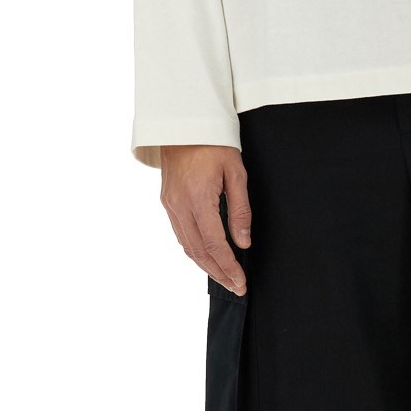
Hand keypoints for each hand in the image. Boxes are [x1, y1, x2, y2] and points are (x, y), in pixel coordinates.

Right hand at [159, 144, 250, 291]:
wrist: (183, 123)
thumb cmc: (214, 144)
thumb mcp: (236, 173)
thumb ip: (240, 210)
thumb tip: (243, 241)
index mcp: (198, 198)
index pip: (215, 244)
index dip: (229, 267)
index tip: (241, 282)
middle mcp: (179, 206)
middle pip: (199, 251)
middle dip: (218, 273)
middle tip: (236, 287)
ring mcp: (170, 205)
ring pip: (187, 246)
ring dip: (206, 266)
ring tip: (224, 278)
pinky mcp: (167, 202)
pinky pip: (180, 234)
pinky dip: (194, 250)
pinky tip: (207, 257)